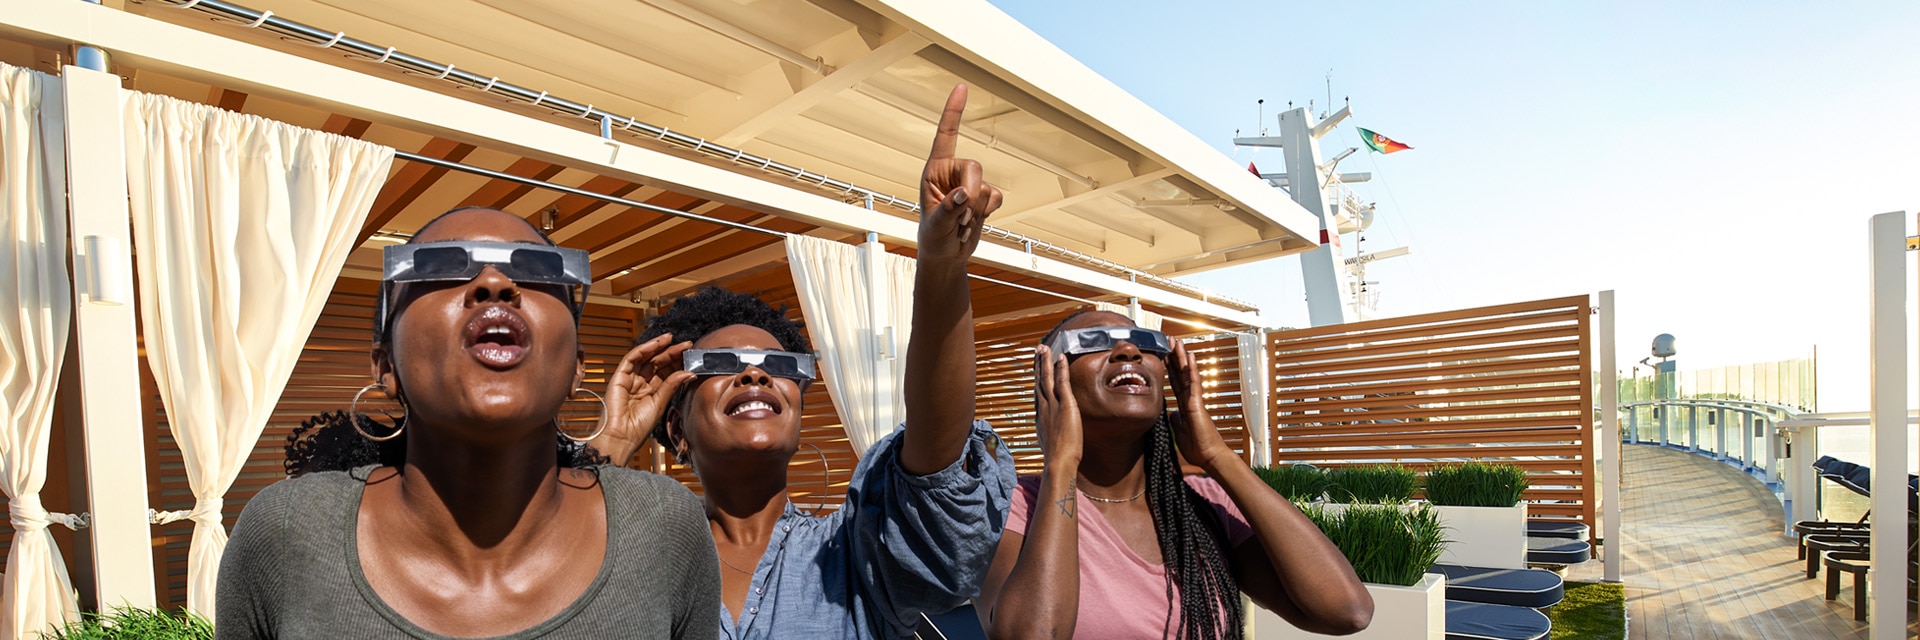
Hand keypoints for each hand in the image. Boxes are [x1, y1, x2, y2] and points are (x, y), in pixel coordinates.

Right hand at [595, 333, 695, 463]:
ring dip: (658, 346)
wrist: (622, 436)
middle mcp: (641, 383)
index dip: (677, 362)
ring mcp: (630, 379)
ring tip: (672, 339)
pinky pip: (631, 359)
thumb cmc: (639, 427)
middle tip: (686, 345)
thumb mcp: (661, 403)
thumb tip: (689, 372)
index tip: (690, 354)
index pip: (666, 371)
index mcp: (652, 391)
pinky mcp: (619, 377)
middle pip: (657, 363)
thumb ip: (672, 385)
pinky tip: (656, 344)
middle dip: (671, 352)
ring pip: (645, 358)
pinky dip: (643, 349)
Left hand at [917, 84, 1003, 264]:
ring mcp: (970, 184)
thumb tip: (964, 194)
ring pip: (986, 187)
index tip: (962, 87)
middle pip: (975, 168)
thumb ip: (948, 209)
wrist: (946, 255)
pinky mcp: (985, 196)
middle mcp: (953, 172)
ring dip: (976, 211)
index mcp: (934, 169)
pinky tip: (973, 224)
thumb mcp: (935, 226)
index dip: (954, 111)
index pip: (946, 135)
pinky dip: (987, 213)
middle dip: (971, 196)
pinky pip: (996, 198)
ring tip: (960, 225)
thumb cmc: (933, 237)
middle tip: (960, 219)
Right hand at [1033, 345, 1083, 468]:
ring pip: (1046, 378)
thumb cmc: (1057, 458)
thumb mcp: (1051, 443)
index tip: (1036, 368)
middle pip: (1039, 381)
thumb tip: (1053, 435)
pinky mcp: (1065, 405)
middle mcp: (1043, 408)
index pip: (1038, 392)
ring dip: (1045, 361)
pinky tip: (1060, 357)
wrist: (1058, 462)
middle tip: (1037, 350)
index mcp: (1040, 416)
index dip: (1037, 378)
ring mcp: (1052, 405)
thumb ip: (1052, 434)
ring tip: (1044, 348)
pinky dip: (1060, 368)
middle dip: (1038, 364)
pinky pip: (1061, 382)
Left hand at [1168, 340, 1233, 472]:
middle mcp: (1189, 399)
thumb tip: (1171, 413)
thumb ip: (1176, 421)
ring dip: (1181, 357)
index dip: (1168, 368)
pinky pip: (1193, 383)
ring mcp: (1194, 400)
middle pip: (1179, 373)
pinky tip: (1189, 357)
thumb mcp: (1179, 432)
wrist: (1208, 457)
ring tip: (1176, 342)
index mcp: (1183, 405)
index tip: (1163, 355)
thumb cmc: (1197, 448)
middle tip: (1169, 341)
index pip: (1174, 382)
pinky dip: (1191, 370)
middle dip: (1173, 357)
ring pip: (1187, 374)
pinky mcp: (1197, 404)